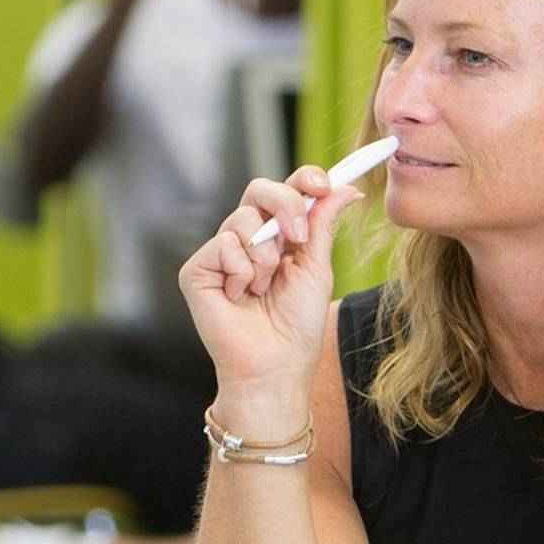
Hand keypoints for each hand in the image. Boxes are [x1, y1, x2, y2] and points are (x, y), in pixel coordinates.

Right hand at [179, 166, 362, 394]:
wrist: (276, 365)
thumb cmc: (297, 325)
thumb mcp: (317, 267)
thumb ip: (323, 224)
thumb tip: (345, 187)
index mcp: (277, 236)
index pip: (286, 190)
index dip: (303, 179)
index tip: (321, 184)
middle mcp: (246, 240)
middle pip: (258, 189)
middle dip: (284, 204)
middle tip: (297, 236)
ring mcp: (220, 254)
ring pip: (241, 219)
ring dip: (264, 257)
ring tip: (263, 289)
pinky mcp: (197, 271)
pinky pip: (222, 245)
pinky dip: (240, 272)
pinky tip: (239, 296)